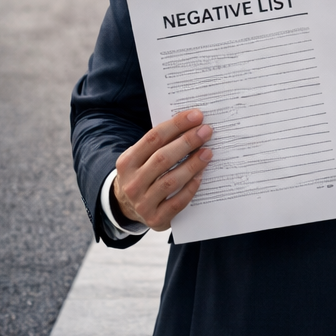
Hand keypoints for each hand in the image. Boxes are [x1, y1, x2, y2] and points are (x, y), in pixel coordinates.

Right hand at [113, 108, 213, 230]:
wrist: (128, 207)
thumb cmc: (143, 173)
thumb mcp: (142, 157)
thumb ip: (161, 143)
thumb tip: (192, 124)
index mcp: (127, 161)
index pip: (153, 138)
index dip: (176, 125)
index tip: (196, 116)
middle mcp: (132, 183)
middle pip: (162, 158)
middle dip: (187, 142)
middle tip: (206, 131)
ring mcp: (142, 203)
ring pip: (170, 181)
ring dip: (192, 165)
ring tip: (208, 152)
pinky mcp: (155, 219)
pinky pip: (177, 202)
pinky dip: (191, 188)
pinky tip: (201, 176)